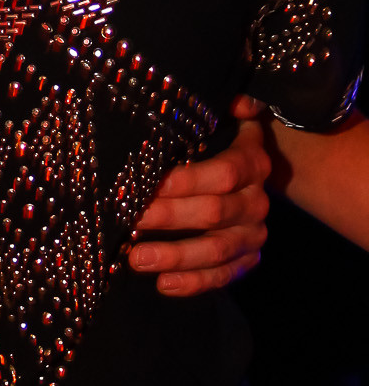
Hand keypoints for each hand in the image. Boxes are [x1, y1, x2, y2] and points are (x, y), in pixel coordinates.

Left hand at [127, 106, 270, 295]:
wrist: (252, 176)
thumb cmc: (220, 144)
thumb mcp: (223, 121)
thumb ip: (225, 108)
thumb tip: (233, 100)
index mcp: (253, 163)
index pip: (222, 173)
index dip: (184, 181)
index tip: (142, 185)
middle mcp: (258, 201)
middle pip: (214, 214)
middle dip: (168, 218)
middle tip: (128, 222)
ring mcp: (254, 234)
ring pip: (218, 251)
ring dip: (175, 257)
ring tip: (137, 259)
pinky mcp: (248, 258)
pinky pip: (224, 276)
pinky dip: (194, 283)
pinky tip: (164, 285)